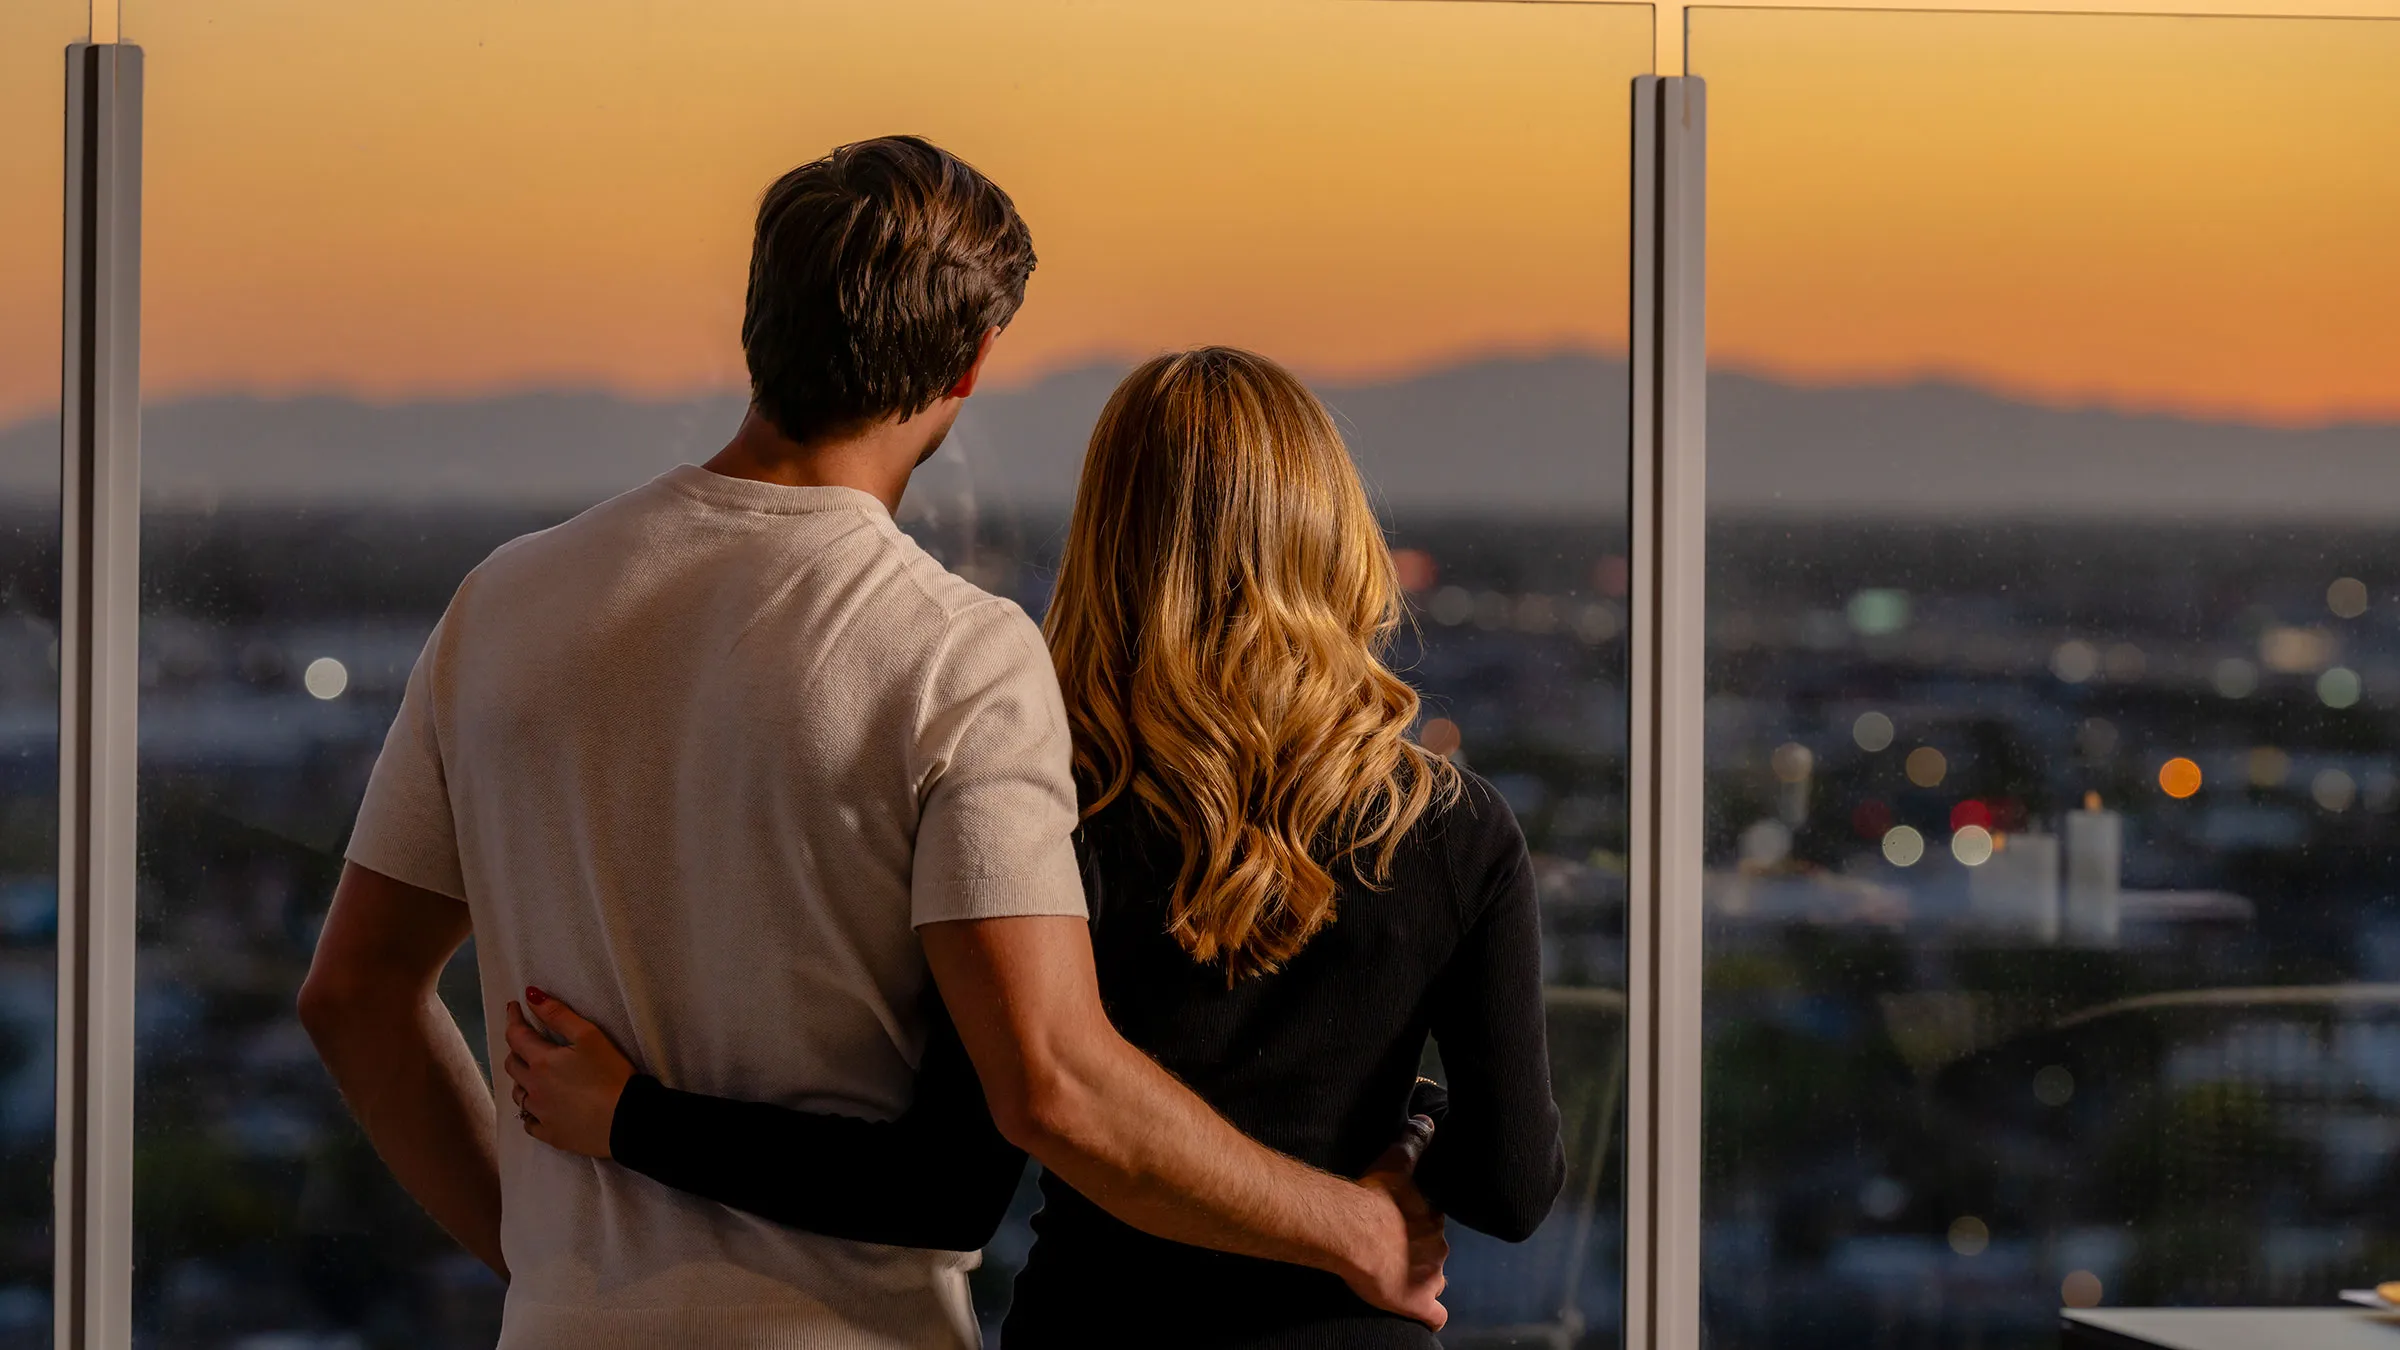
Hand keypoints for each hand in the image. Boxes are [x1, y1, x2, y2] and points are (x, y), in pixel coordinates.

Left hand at [502, 988, 634, 1158]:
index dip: (513, 1018)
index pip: (516, 1035)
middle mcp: (533, 1088)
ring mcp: (540, 1114)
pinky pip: (529, 1122)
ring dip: (522, 1080)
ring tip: (534, 1075)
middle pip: (512, 1065)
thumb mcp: (589, 1036)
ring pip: (518, 1094)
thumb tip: (530, 996)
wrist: (627, 1120)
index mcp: (541, 1061)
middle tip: (527, 1042)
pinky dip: (531, 1112)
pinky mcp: (549, 1134)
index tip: (513, 1007)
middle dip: (516, 1049)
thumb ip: (558, 1014)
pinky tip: (540, 1109)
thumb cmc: (611, 1074)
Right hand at [1343, 1114, 1447, 1328]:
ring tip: (1398, 1276)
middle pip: (1435, 1252)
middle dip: (1419, 1252)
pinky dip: (1427, 1314)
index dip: (1419, 1225)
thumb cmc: (1371, 1197)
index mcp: (1433, 1217)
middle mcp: (1438, 1247)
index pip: (1434, 1222)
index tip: (1403, 1224)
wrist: (1355, 1231)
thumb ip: (1413, 1142)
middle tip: (1394, 1249)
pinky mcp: (1419, 1303)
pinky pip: (1435, 1316)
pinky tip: (1416, 1311)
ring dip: (1421, 1279)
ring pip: (1435, 1280)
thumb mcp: (1396, 1162)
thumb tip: (1428, 1120)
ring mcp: (1431, 1277)